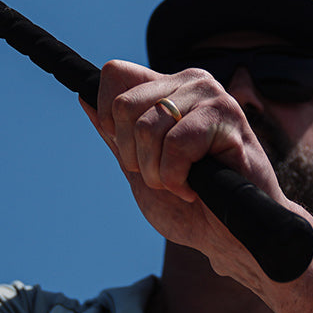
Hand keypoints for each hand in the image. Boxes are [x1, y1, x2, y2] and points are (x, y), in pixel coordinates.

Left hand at [82, 60, 306, 286]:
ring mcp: (210, 95)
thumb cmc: (188, 207)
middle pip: (123, 105)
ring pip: (148, 127)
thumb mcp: (138, 169)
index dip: (108, 117)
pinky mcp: (228, 115)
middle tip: (160, 176)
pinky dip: (176, 177)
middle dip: (132, 155)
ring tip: (182, 183)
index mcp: (166, 90)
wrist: (229, 238)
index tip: (129, 153)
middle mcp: (188, 83)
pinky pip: (176, 144)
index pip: (114, 74)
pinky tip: (196, 186)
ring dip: (156, 172)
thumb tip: (83, 96)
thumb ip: (115, 135)